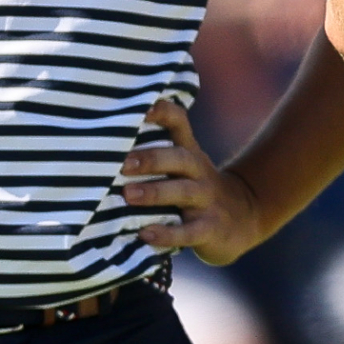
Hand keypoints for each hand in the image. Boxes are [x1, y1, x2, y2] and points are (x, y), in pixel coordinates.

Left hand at [122, 98, 265, 264]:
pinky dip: (167, 234)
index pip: (179, 123)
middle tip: (122, 164)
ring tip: (128, 195)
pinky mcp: (210, 229)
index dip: (162, 112)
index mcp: (189, 151)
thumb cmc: (195, 188)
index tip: (141, 108)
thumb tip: (100, 146)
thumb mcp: (183, 165)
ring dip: (154, 192)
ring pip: (183, 192)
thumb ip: (153, 153)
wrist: (242, 218)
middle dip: (151, 159)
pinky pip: (189, 232)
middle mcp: (199, 171)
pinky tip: (146, 234)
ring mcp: (207, 200)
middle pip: (180, 158)